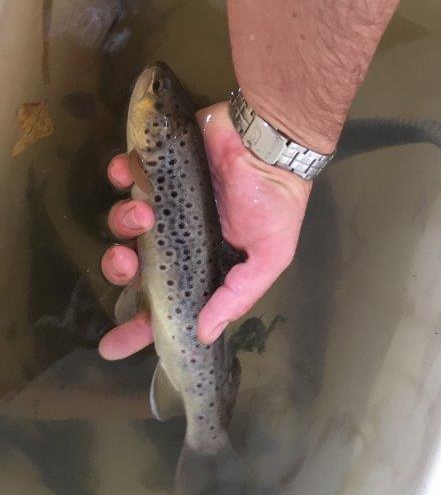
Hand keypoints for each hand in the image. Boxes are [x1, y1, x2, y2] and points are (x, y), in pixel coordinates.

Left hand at [99, 102, 310, 359]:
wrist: (273, 146)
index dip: (137, 327)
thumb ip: (237, 297)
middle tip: (128, 262)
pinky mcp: (158, 169)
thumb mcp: (268, 259)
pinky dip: (119, 176)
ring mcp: (165, 204)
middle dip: (120, 269)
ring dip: (122, 223)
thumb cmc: (275, 205)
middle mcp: (176, 240)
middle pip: (131, 265)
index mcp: (200, 267)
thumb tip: (203, 335)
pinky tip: (127, 174)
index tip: (111, 348)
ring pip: (122, 223)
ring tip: (144, 212)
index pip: (163, 304)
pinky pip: (124, 176)